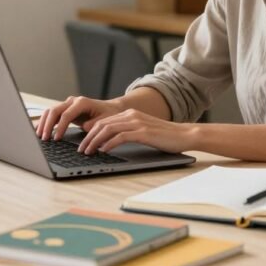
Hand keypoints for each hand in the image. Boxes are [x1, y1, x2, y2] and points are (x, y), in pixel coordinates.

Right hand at [36, 96, 123, 140]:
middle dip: (48, 125)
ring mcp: (68, 104)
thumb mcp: (104, 121)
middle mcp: (73, 101)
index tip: (56, 139)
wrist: (110, 108)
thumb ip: (93, 124)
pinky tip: (40, 130)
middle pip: (55, 110)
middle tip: (44, 138)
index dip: (60, 127)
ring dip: (44, 123)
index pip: (66, 115)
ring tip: (39, 136)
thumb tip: (84, 127)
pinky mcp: (65, 109)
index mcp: (82, 102)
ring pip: (51, 111)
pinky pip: (52, 114)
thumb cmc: (108, 114)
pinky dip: (45, 121)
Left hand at [77, 109, 195, 154]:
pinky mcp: (143, 132)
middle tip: (81, 149)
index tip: (83, 143)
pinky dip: (109, 143)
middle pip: (102, 124)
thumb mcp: (143, 131)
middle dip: (88, 137)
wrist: (184, 134)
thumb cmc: (164, 136)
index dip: (90, 132)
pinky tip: (104, 151)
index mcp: (130, 114)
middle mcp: (131, 115)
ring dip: (95, 141)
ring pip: (108, 129)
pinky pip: (120, 136)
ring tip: (88, 151)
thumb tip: (108, 142)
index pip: (103, 121)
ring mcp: (137, 123)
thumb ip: (127, 132)